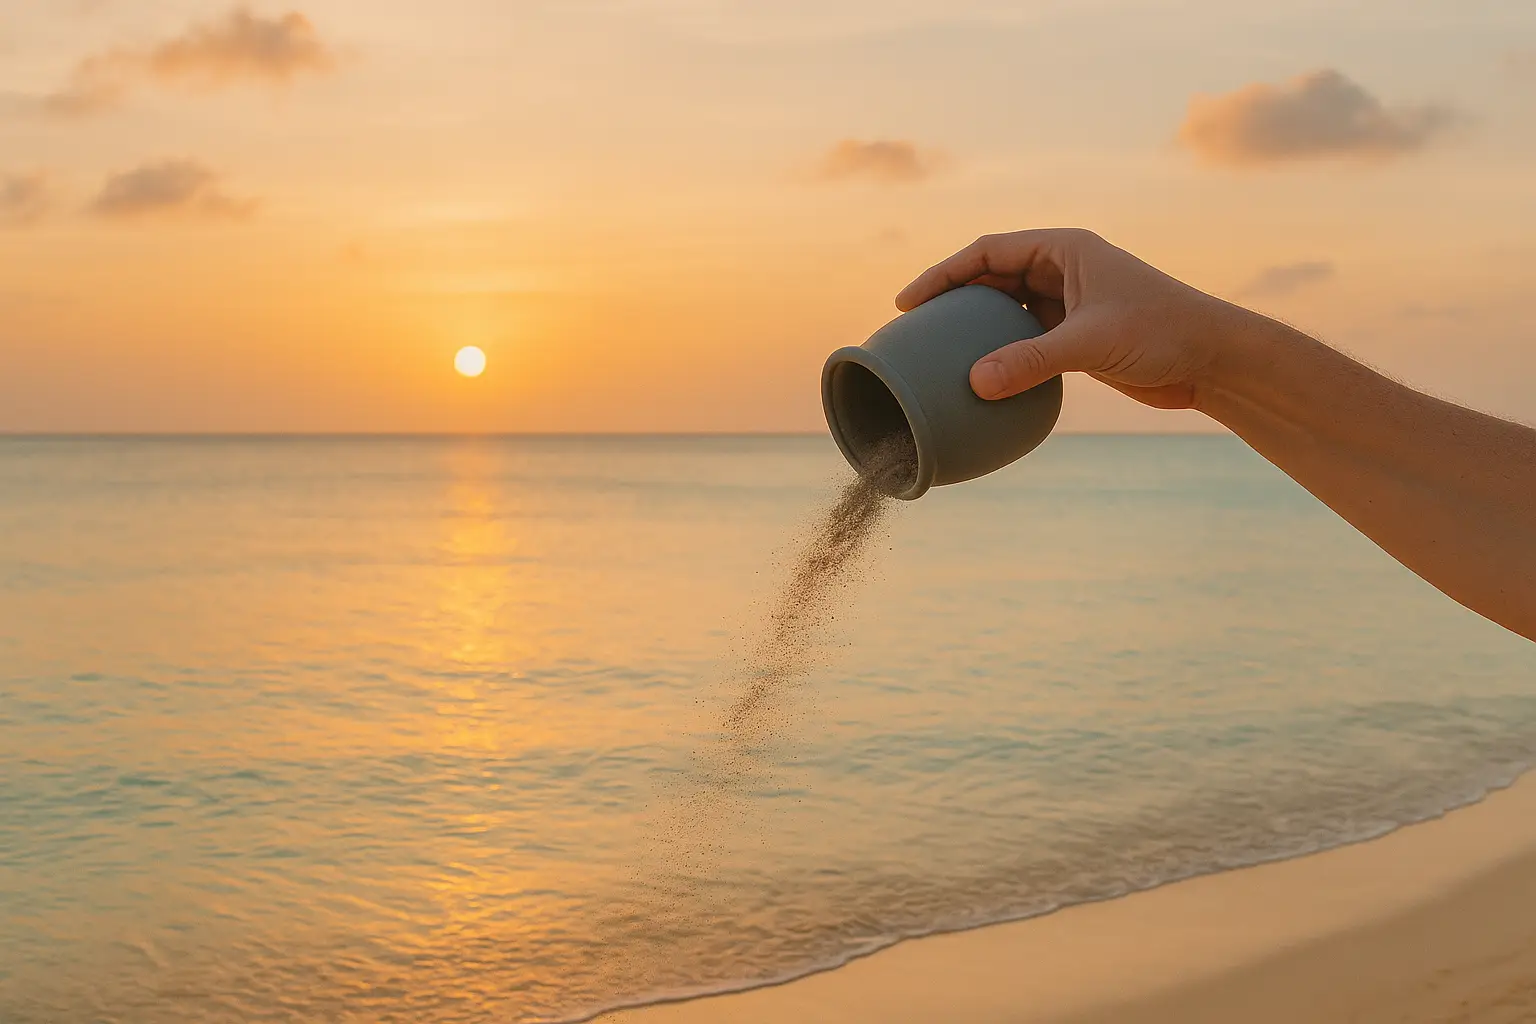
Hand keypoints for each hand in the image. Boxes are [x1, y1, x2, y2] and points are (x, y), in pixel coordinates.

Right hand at [895, 228, 1250, 410]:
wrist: (1212, 359)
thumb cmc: (1163, 332)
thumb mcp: (1091, 343)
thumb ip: (1031, 360)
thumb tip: (974, 383)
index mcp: (1065, 249)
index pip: (988, 252)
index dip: (944, 274)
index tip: (909, 302)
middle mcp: (1064, 270)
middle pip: (992, 278)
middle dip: (952, 300)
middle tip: (914, 331)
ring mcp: (1070, 303)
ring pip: (1007, 310)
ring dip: (975, 329)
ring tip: (937, 353)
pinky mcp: (1078, 336)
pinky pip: (1025, 339)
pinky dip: (1000, 354)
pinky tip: (979, 377)